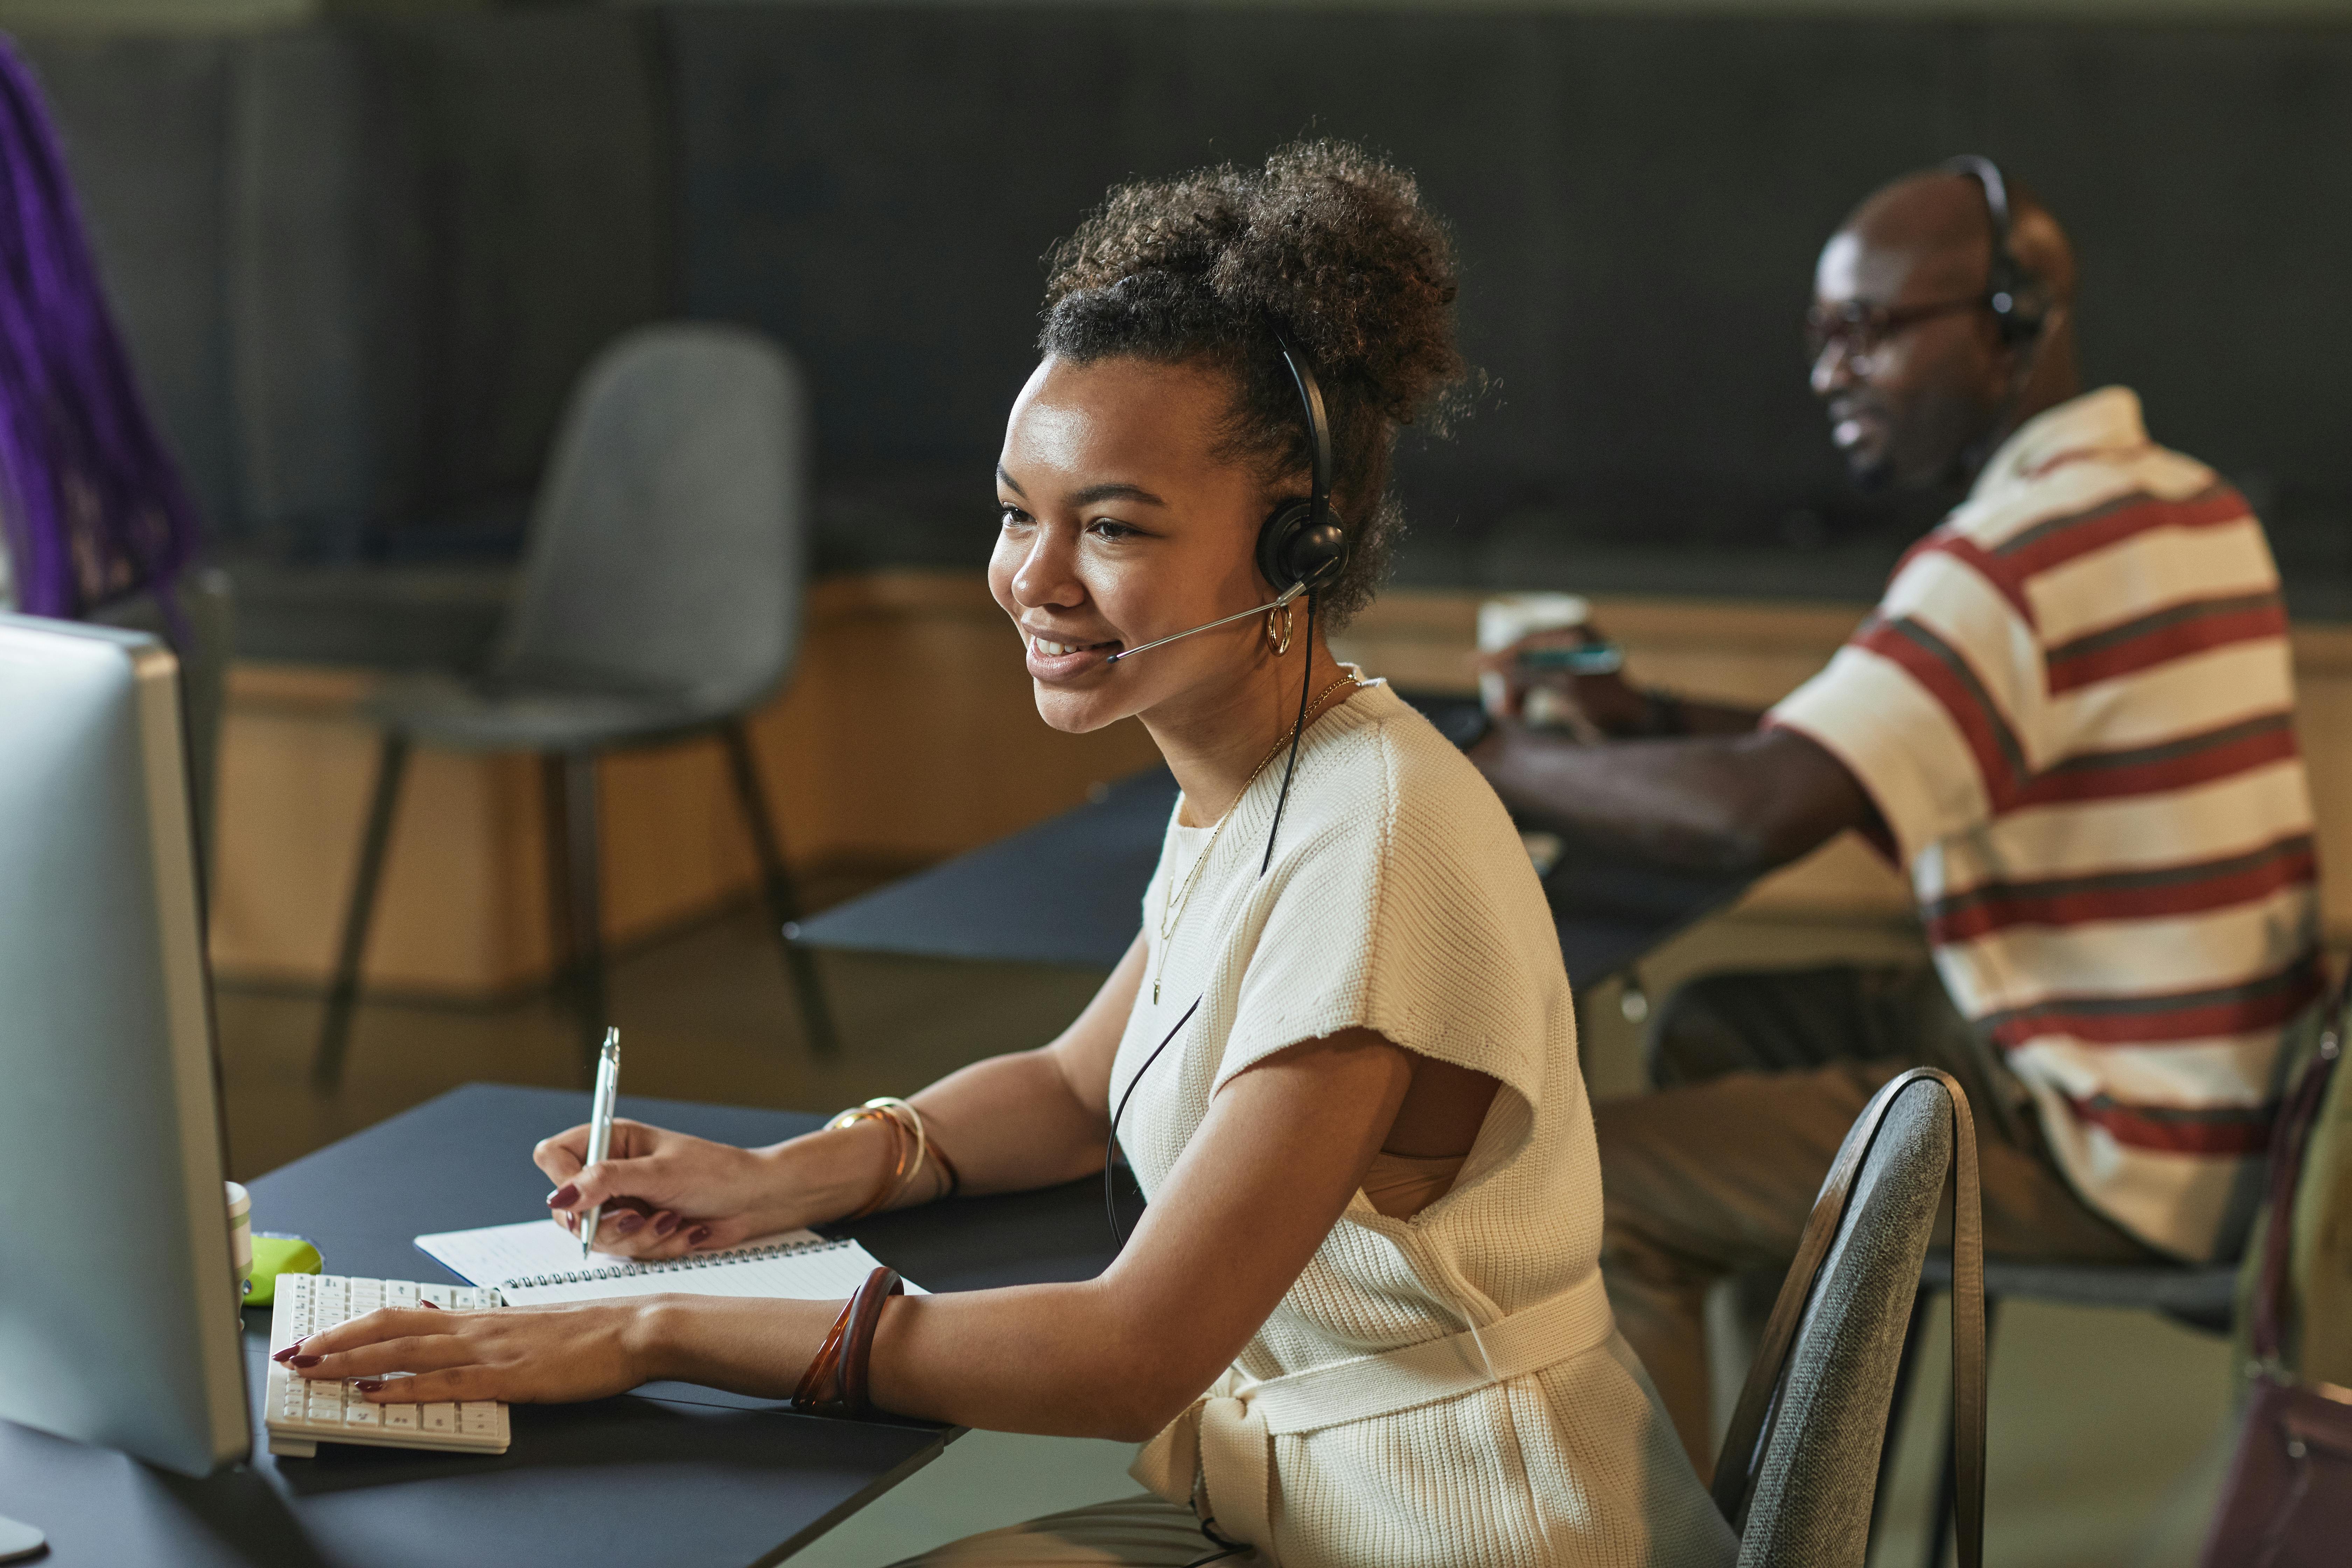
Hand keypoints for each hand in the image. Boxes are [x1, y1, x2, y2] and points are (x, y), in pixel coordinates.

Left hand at [278, 1298, 656, 1405]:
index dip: (354, 1327)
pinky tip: (376, 1393)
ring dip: (354, 1360)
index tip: (317, 1338)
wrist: (636, 1328)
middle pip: (390, 1327)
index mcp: (481, 1319)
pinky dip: (404, 1388)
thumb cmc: (592, 1333)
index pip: (403, 1316)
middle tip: (293, 1353)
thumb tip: (453, 1343)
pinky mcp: (509, 1376)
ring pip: (407, 1350)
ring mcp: (491, 1350)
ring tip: (314, 1369)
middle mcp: (477, 1328)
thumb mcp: (531, 1332)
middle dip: (335, 1341)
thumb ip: (491, 1339)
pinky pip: (446, 1382)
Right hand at [535, 1119, 805, 1259]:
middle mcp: (610, 1173)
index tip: (583, 1205)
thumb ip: (606, 1182)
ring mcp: (623, 1204)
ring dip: (640, 1236)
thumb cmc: (716, 1173)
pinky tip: (686, 1230)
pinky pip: (629, 1251)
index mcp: (611, 1142)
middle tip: (639, 1217)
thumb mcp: (659, 1173)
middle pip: (570, 1210)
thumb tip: (561, 1198)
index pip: (554, 1156)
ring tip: (672, 1220)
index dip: (562, 1183)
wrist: (754, 1201)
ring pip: (600, 1237)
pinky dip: (659, 1245)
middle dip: (608, 1224)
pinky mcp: (639, 1231)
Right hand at [1477, 626, 1649, 737]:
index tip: (1472, 665)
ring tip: (1510, 714)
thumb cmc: (1607, 704)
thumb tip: (1485, 663)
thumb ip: (1525, 671)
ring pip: (1523, 673)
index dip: (1499, 655)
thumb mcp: (1565, 684)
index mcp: (1575, 633)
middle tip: (1502, 709)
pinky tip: (1516, 712)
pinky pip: (1531, 685)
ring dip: (1513, 693)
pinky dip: (1522, 698)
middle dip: (1509, 682)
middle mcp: (1569, 643)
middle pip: (1522, 656)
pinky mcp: (1563, 683)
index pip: (1527, 640)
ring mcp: (1565, 663)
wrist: (1634, 730)